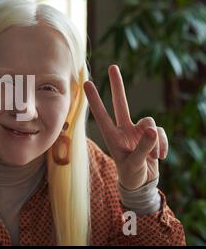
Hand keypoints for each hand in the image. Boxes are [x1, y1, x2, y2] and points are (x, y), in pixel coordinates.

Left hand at [83, 65, 167, 189]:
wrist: (143, 182)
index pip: (101, 115)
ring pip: (149, 122)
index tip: (86, 83)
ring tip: (153, 157)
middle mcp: (123, 130)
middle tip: (113, 66)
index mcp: (112, 136)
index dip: (95, 99)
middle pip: (121, 103)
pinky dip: (162, 145)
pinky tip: (160, 158)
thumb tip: (153, 128)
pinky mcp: (151, 134)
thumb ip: (143, 147)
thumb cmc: (131, 174)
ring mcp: (138, 131)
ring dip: (154, 140)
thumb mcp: (134, 164)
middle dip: (118, 85)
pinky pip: (160, 132)